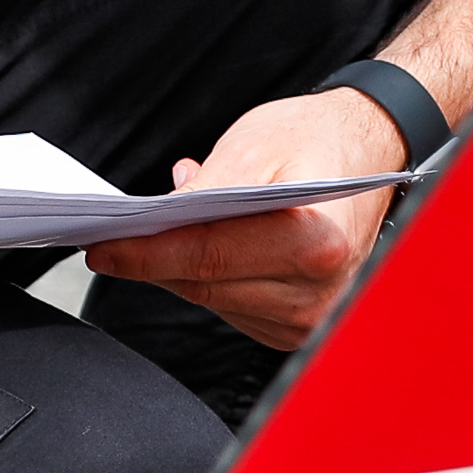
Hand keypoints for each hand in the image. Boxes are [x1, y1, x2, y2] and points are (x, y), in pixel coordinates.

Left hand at [82, 83, 411, 350]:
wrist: (370, 153)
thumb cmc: (321, 143)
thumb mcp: (258, 145)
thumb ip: (205, 191)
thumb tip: (154, 224)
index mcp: (317, 243)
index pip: (208, 258)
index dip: (146, 253)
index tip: (101, 248)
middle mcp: (319, 292)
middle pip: (205, 285)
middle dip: (153, 260)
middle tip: (109, 239)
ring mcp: (311, 318)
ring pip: (211, 300)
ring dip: (180, 269)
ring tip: (163, 229)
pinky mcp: (298, 329)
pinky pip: (229, 308)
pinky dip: (208, 279)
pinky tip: (206, 246)